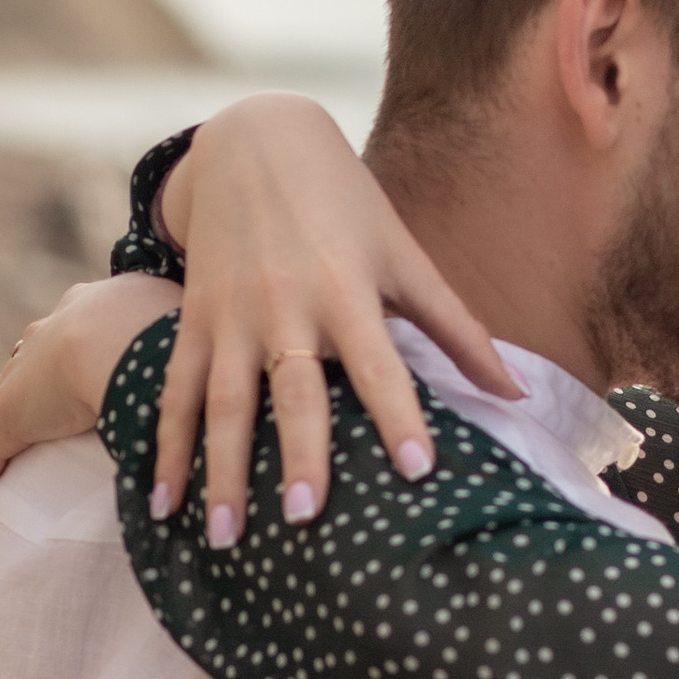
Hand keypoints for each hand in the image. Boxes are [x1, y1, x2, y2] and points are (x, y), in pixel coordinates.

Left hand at [0, 278, 183, 562]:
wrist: (139, 337)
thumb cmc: (187, 336)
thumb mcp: (203, 347)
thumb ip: (211, 373)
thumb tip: (251, 409)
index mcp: (98, 309)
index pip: (73, 335)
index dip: (65, 359)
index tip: (68, 381)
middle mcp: (53, 332)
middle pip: (22, 366)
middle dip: (16, 389)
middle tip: (18, 422)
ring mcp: (27, 378)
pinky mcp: (8, 420)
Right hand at [153, 96, 515, 542]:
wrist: (253, 140)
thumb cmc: (346, 205)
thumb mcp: (403, 253)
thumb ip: (456, 328)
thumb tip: (518, 395)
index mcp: (347, 289)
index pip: (379, 362)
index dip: (400, 414)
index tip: (418, 470)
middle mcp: (285, 306)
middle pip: (292, 390)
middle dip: (298, 453)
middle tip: (305, 518)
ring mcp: (231, 316)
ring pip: (220, 402)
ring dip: (219, 471)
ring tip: (222, 538)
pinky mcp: (194, 320)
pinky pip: (173, 392)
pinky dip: (165, 448)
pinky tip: (161, 505)